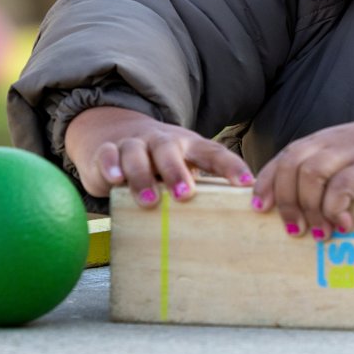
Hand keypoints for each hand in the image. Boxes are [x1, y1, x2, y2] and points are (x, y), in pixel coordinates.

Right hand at [63, 106, 254, 206]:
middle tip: (186, 195)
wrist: (114, 133)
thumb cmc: (159, 161)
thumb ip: (202, 186)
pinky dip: (111, 166)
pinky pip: (108, 155)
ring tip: (150, 201)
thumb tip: (234, 220)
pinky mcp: (107, 152)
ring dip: (144, 176)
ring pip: (138, 153)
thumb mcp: (183, 167)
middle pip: (170, 150)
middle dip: (178, 172)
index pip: (213, 153)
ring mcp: (134, 144)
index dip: (230, 167)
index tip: (246, 184)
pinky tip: (115, 180)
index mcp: (188, 146)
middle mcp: (162, 141)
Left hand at [252, 103, 353, 238]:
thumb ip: (339, 172)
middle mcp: (337, 142)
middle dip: (285, 201)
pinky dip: (336, 209)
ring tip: (319, 234)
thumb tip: (314, 212)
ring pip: (311, 174)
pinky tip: (345, 226)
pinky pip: (343, 186)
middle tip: (293, 231)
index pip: (285, 156)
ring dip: (308, 209)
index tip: (259, 209)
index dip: (267, 183)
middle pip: (292, 165)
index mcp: (329, 140)